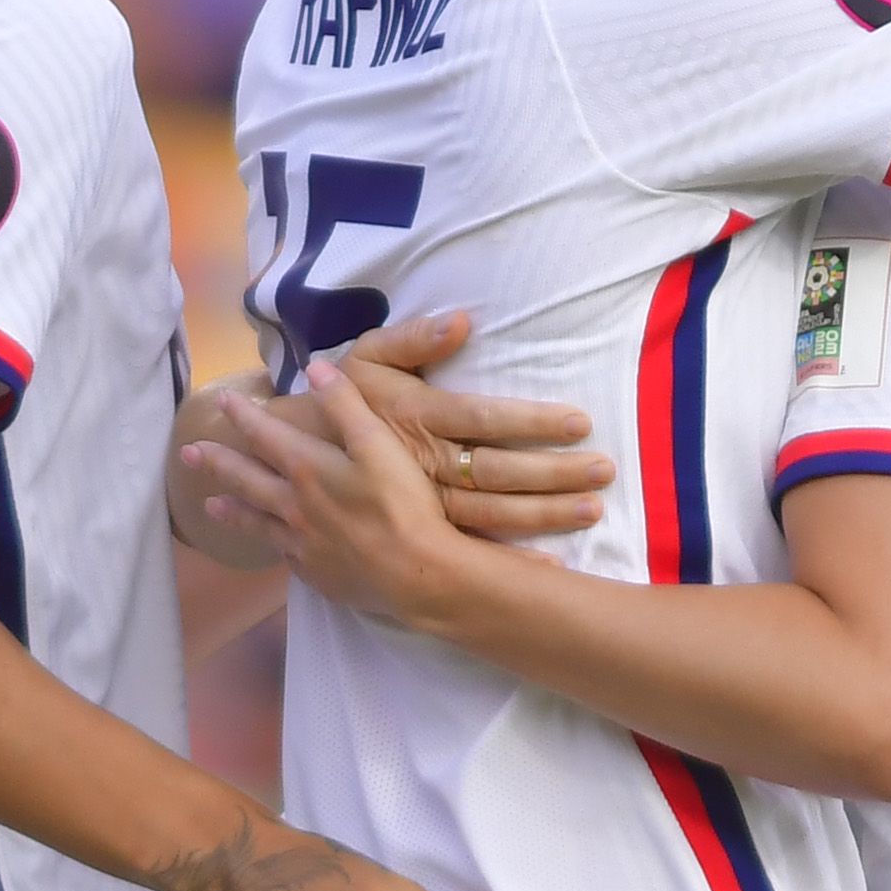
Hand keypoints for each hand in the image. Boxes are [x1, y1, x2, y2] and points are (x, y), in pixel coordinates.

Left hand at [187, 364, 480, 631]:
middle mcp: (293, 505)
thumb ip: (345, 405)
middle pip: (247, 479)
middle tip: (187, 454)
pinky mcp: (314, 572)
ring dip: (232, 510)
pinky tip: (269, 544)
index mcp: (307, 468)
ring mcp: (300, 543)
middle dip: (218, 463)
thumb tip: (314, 368)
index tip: (221, 401)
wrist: (416, 573)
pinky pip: (282, 553)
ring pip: (256, 521)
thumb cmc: (402, 503)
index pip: (266, 434)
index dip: (244, 415)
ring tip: (209, 507)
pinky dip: (269, 544)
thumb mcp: (378, 444)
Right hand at [281, 310, 610, 543]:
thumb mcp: (366, 357)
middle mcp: (419, 463)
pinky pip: (467, 549)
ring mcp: (418, 504)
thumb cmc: (341, 396)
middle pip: (495, 472)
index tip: (579, 423)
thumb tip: (460, 321)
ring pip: (487, 514)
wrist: (287, 455)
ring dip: (542, 515)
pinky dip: (506, 562)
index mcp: (413, 416)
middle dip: (551, 473)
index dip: (528, 420)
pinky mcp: (417, 531)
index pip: (481, 418)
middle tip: (603, 471)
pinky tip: (546, 569)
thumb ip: (412, 338)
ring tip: (591, 511)